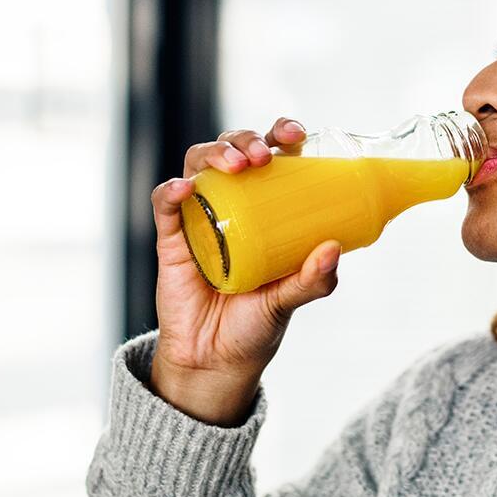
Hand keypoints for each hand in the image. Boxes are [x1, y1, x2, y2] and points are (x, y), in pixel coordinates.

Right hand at [148, 116, 341, 425]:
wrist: (214, 363)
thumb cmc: (255, 325)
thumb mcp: (289, 301)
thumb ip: (312, 280)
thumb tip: (332, 249)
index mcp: (268, 208)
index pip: (274, 156)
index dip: (281, 134)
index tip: (296, 134)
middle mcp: (233, 205)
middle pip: (233, 149)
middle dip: (245, 140)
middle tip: (263, 155)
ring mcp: (200, 217)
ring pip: (198, 164)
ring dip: (215, 154)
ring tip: (235, 166)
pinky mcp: (172, 239)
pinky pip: (164, 205)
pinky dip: (171, 191)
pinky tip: (184, 189)